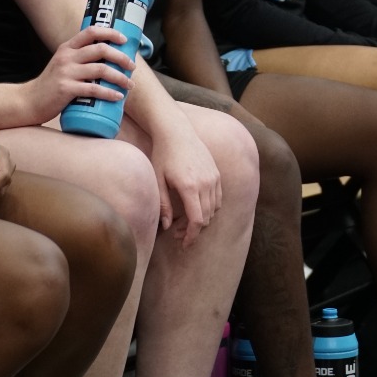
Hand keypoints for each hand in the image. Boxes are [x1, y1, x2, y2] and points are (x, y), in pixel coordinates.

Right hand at [23, 26, 135, 124]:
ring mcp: (66, 72)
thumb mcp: (63, 64)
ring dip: (120, 77)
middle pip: (101, 49)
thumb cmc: (51, 83)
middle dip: (121, 57)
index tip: (124, 40)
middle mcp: (67, 57)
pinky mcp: (66, 89)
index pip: (91, 31)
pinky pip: (94, 89)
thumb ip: (79, 58)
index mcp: (67, 48)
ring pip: (101, 69)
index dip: (110, 33)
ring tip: (129, 85)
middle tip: (131, 67)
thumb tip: (109, 58)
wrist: (29, 101)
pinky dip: (109, 93)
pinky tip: (118, 97)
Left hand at [153, 124, 222, 246]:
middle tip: (178, 234)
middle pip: (207, 217)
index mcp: (190, 187)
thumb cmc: (163, 155)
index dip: (192, 236)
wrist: (176, 131)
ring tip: (186, 221)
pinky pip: (218, 197)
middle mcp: (206, 183)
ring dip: (203, 219)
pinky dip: (210, 207)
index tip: (185, 245)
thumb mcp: (158, 180)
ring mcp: (214, 177)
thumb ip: (162, 205)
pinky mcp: (216, 173)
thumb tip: (167, 227)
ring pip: (215, 209)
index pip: (197, 220)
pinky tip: (197, 207)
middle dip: (194, 230)